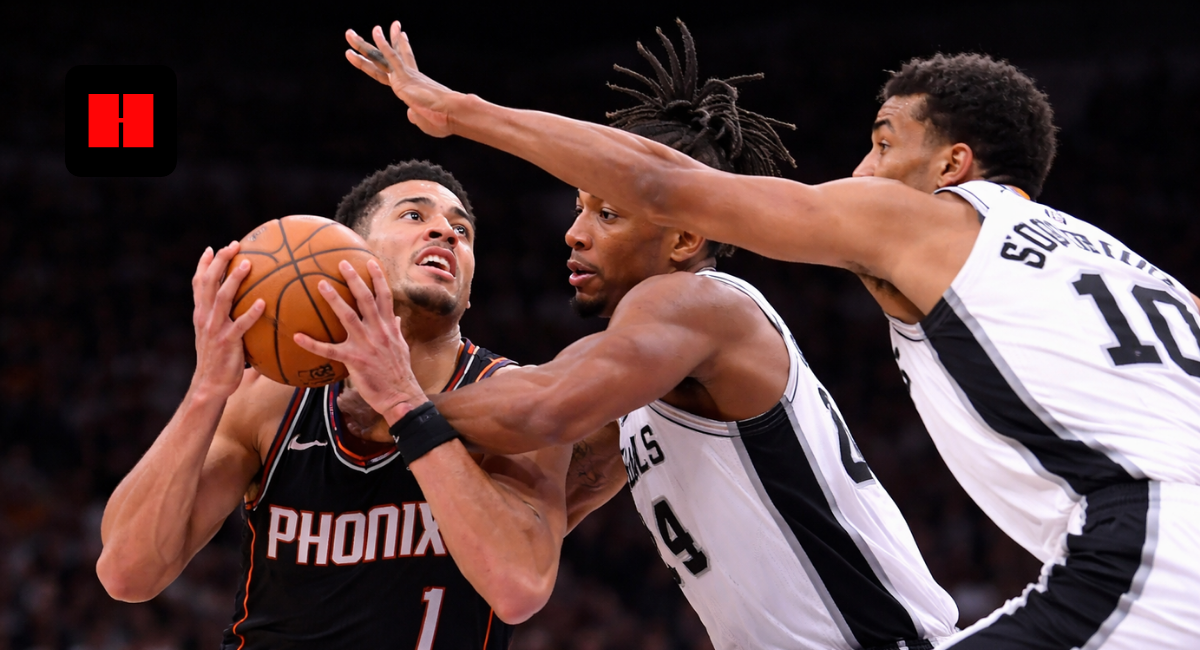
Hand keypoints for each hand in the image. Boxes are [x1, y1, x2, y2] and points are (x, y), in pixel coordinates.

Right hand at [190, 242, 263, 398]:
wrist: (210, 385)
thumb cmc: (220, 360)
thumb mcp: (218, 336)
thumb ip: (227, 320)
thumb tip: (250, 308)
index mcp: (202, 314)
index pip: (198, 284)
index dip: (203, 265)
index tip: (211, 249)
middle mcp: (205, 318)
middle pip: (209, 283)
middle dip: (219, 262)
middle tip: (234, 245)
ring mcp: (215, 329)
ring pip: (223, 298)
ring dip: (235, 280)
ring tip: (248, 264)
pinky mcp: (228, 342)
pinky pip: (240, 325)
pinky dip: (250, 313)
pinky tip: (262, 303)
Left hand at [293, 259, 427, 424]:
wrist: (400, 395)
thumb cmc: (399, 372)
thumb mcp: (402, 347)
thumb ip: (396, 330)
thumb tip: (396, 318)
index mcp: (389, 327)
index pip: (385, 296)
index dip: (378, 278)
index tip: (369, 262)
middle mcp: (379, 331)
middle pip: (366, 299)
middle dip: (354, 280)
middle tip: (341, 264)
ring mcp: (366, 345)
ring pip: (348, 317)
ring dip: (334, 300)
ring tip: (321, 284)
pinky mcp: (355, 360)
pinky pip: (330, 350)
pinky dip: (312, 344)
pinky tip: (297, 337)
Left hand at [345, 21, 456, 137]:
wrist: (452, 114)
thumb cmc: (443, 120)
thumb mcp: (424, 121)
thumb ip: (415, 116)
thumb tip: (410, 114)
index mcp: (412, 86)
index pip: (400, 65)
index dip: (398, 49)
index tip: (402, 34)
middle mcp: (407, 76)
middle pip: (385, 57)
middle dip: (373, 44)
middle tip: (368, 29)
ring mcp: (404, 76)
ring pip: (379, 57)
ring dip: (362, 45)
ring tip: (349, 33)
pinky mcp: (405, 77)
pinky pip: (392, 58)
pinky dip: (384, 45)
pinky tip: (376, 33)